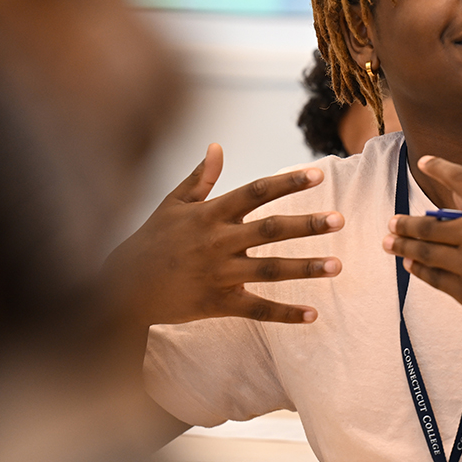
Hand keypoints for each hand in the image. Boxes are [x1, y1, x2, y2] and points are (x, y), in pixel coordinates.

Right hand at [104, 143, 342, 327]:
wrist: (121, 287)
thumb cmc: (150, 240)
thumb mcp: (172, 204)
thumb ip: (200, 178)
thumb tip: (217, 146)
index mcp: (210, 214)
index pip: (256, 192)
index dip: (287, 183)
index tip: (318, 176)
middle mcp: (218, 241)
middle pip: (270, 230)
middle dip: (306, 225)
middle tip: (340, 219)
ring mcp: (219, 274)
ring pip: (270, 270)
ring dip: (305, 268)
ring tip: (337, 266)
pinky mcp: (217, 303)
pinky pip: (257, 309)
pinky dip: (285, 314)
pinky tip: (313, 315)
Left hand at [383, 155, 461, 374]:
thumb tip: (450, 216)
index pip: (460, 178)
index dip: (439, 166)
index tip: (424, 161)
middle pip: (428, 222)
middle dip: (404, 222)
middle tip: (393, 222)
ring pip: (423, 250)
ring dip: (402, 244)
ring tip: (389, 241)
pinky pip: (432, 276)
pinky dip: (418, 268)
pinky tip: (411, 264)